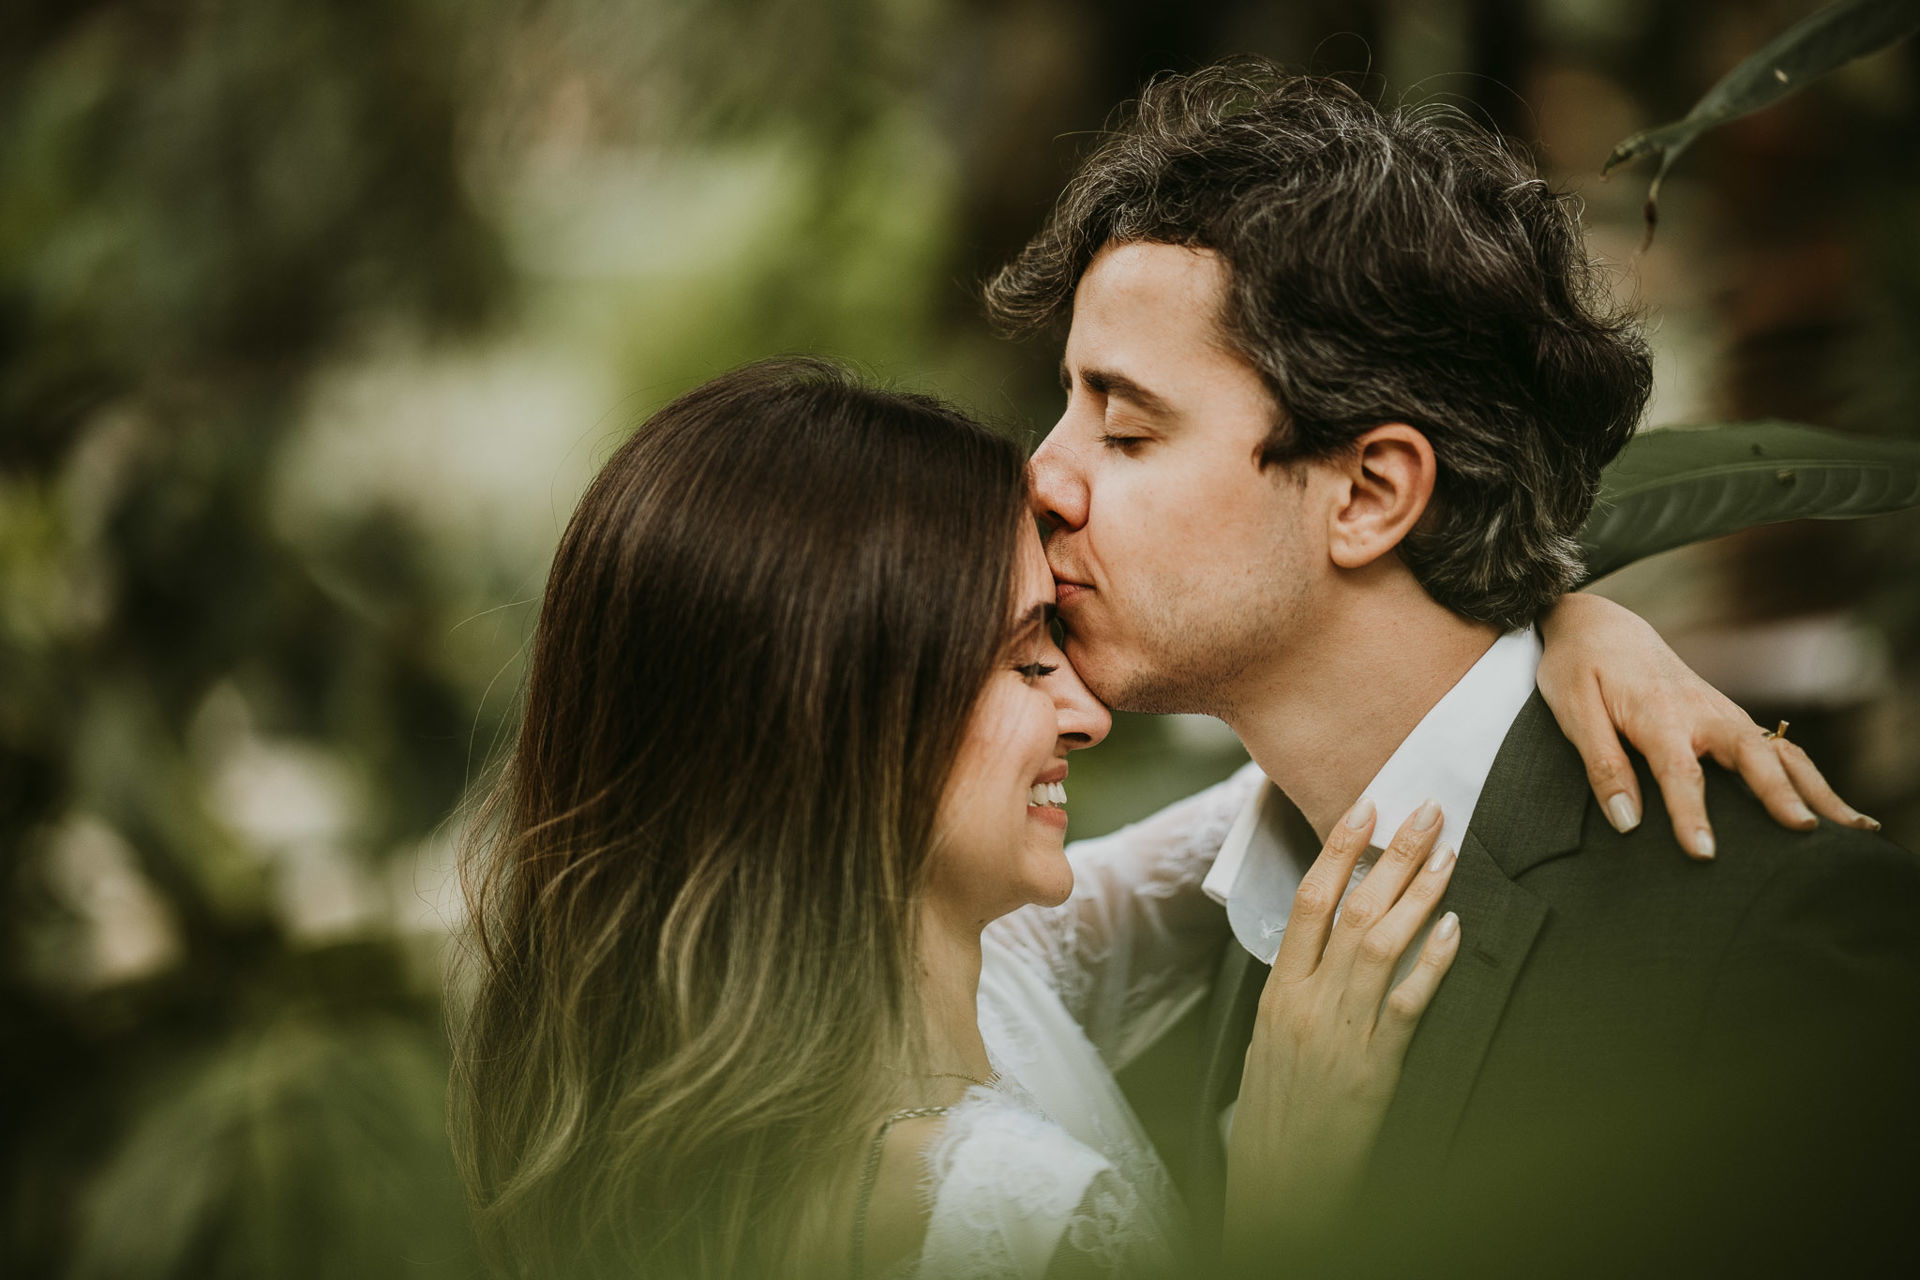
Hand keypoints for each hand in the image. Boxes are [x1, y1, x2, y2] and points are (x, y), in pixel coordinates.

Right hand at [1223, 796, 1460, 1262]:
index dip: (1338, 851)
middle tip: (1425, 809)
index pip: (1308, 902)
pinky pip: (1408, 1005)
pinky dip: (1434, 963)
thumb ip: (1294, 997)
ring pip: (1382, 945)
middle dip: (1391, 854)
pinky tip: (1457, 930)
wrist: (1277, 1192)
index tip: (1365, 808)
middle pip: (1352, 910)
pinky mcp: (1374, 1071)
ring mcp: (1342, 1035)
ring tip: (1448, 852)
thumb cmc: (1271, 1122)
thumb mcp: (1267, 1048)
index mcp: (1278, 995)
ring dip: (1419, 893)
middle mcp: (1307, 1005)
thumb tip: (1318, 952)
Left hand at [1538, 593, 1876, 858]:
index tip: (1704, 853)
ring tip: (1852, 826)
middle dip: (1782, 793)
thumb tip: (1627, 822)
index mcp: (1659, 713)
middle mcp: (1702, 712)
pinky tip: (1828, 807)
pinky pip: (1775, 748)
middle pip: (1753, 755)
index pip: (1680, 772)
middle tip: (1806, 830)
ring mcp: (1722, 713)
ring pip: (1778, 751)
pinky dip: (1806, 776)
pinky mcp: (1728, 717)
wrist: (1600, 623)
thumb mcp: (1573, 711)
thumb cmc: (1580, 667)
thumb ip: (1602, 765)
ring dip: (1816, 787)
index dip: (1691, 815)